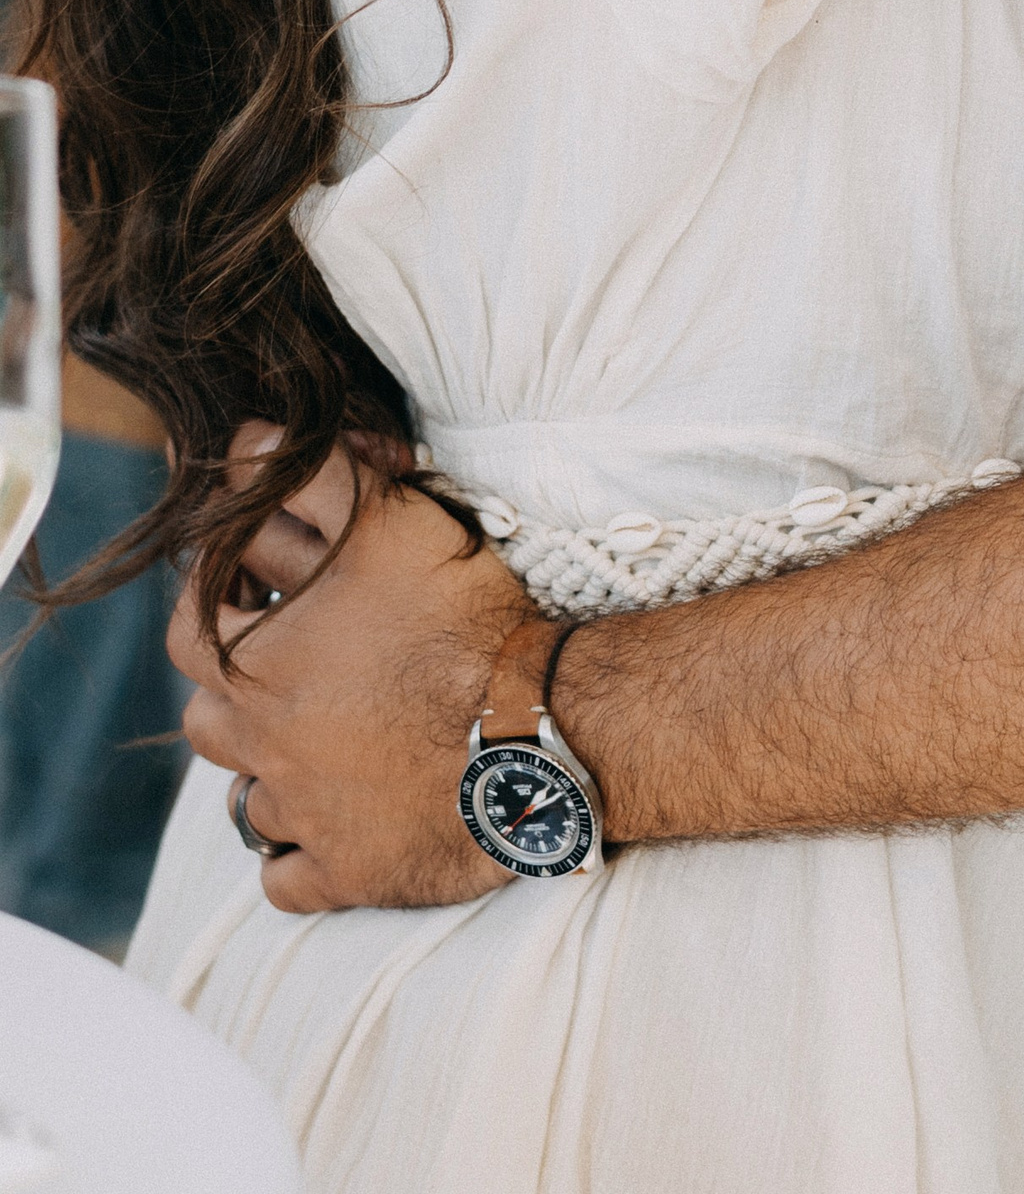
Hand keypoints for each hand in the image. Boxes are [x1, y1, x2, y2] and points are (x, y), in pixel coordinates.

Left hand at [170, 425, 535, 912]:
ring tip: (318, 744)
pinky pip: (288, 877)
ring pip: (244, 800)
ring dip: (267, 773)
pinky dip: (301, 854)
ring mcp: (300, 813)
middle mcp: (260, 742)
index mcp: (254, 659)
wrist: (533, 729)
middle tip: (289, 668)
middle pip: (205, 720)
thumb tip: (247, 442)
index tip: (262, 585)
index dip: (225, 595)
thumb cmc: (459, 617)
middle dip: (235, 692)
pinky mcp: (344, 871)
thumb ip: (313, 476)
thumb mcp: (389, 520)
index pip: (193, 619)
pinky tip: (336, 823)